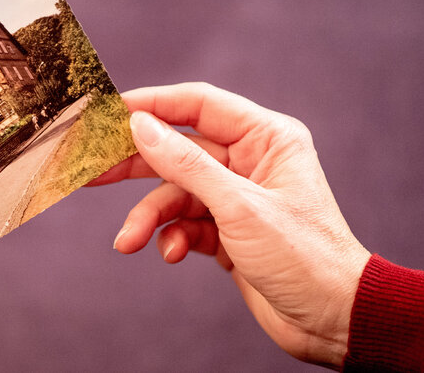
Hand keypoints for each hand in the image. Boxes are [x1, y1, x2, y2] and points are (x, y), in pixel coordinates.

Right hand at [91, 82, 370, 368]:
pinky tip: (174, 254)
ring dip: (150, 217)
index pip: (198, 105)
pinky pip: (186, 223)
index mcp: (266, 137)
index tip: (108, 113)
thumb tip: (141, 127)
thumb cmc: (306, 257)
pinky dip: (173, 238)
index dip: (151, 105)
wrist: (333, 319)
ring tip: (129, 241)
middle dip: (135, 165)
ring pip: (176, 193)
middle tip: (91, 172)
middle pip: (178, 149)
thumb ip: (186, 165)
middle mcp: (250, 160)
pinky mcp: (228, 230)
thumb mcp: (239, 207)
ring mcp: (237, 196)